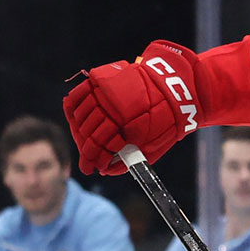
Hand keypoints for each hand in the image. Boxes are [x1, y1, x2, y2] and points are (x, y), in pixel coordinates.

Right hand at [63, 40, 200, 175]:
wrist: (174, 90)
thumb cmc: (165, 122)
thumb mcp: (151, 147)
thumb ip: (127, 160)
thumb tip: (105, 170)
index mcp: (124, 124)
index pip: (96, 144)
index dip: (92, 159)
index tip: (90, 168)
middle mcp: (111, 106)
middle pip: (86, 131)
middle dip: (86, 149)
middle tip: (88, 159)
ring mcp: (105, 92)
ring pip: (80, 115)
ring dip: (80, 131)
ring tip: (85, 140)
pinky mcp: (102, 80)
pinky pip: (79, 94)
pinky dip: (75, 106)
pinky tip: (77, 117)